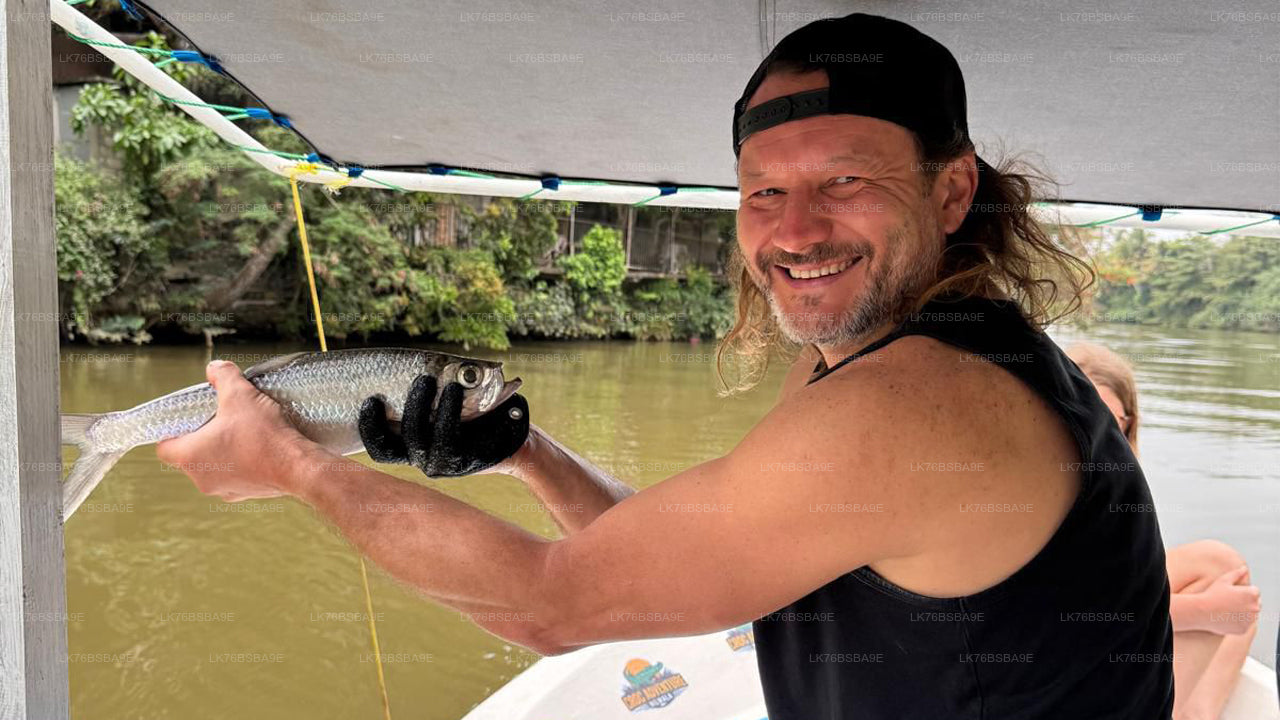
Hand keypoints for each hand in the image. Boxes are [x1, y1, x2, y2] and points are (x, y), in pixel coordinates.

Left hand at [156, 360, 320, 501]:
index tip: (189, 422)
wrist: (297, 466)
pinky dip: (243, 464)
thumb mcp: (240, 394)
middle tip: (221, 421)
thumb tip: (215, 368)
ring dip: (223, 453)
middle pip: (190, 456)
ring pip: (214, 468)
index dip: (173, 432)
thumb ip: (223, 376)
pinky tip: (259, 450)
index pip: (164, 448)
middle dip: (203, 439)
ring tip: (243, 434)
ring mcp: (224, 490)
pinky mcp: (245, 494)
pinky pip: (236, 477)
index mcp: (190, 456)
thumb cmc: (263, 434)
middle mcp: (202, 478)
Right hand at [358, 374, 529, 476]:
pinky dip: (448, 410)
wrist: (513, 433)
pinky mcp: (462, 461)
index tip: (370, 400)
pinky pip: (448, 435)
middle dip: (403, 408)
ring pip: (419, 439)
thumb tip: (410, 364)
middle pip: (394, 444)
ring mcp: (441, 463)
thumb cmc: (476, 411)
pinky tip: (453, 390)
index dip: (369, 428)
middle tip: (420, 379)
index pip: (380, 449)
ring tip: (432, 379)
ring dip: (422, 406)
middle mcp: (421, 459)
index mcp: (410, 448)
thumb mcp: (445, 404)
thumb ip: (427, 392)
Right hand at [1197, 565, 1260, 634]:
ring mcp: (1250, 620)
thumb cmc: (1212, 594)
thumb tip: (1244, 569)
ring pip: (1250, 615)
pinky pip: (1243, 624)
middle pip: (1255, 603)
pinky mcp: (1244, 629)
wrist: (1202, 611)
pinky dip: (1237, 622)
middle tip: (1229, 602)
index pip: (1254, 592)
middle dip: (1246, 602)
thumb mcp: (1223, 580)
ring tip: (1226, 610)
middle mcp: (1255, 607)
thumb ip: (1237, 573)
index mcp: (1252, 594)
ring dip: (1243, 612)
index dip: (1242, 591)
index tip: (1231, 593)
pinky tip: (1225, 617)